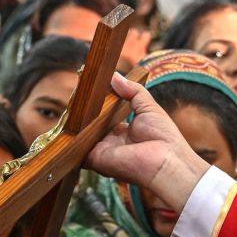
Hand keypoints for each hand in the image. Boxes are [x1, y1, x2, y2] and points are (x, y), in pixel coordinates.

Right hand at [86, 73, 210, 212]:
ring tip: (73, 100)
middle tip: (79, 92)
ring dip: (77, 121)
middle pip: (90, 126)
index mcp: (122, 132)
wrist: (165, 161)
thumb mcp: (148, 107)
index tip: (91, 90)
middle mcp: (109, 143)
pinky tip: (71, 117)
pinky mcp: (93, 158)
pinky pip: (77, 147)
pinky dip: (73, 135)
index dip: (97, 105)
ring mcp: (100, 151)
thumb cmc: (163, 137)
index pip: (103, 118)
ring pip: (81, 135)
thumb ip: (132, 91)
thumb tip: (115, 75)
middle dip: (84, 111)